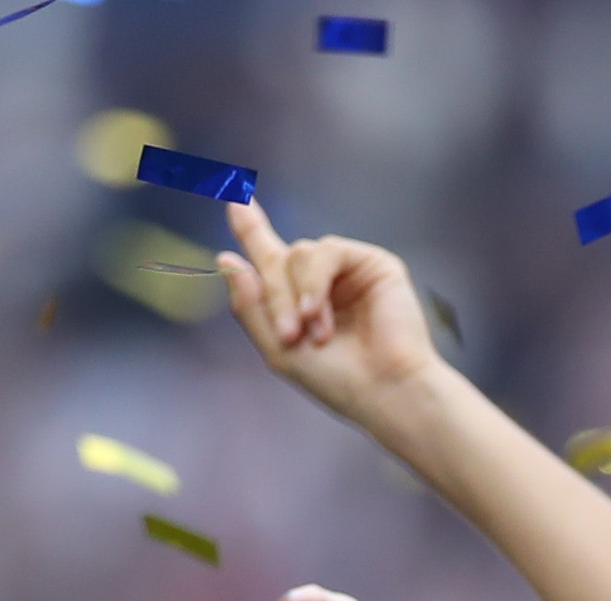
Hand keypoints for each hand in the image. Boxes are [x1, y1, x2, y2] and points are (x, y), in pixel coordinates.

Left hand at [215, 200, 445, 430]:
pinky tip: (318, 313)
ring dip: (297, 294)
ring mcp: (348, 270)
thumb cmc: (337, 380)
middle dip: (275, 296)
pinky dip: (316, 281)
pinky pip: (328, 250)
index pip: (270, 254)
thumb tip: (225, 258)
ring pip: (300, 252)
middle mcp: (323, 281)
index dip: (251, 228)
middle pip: (278, 259)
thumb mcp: (277, 349)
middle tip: (289, 335)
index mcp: (300, 301)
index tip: (234, 200)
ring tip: (312, 333)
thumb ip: (249, 305)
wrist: (384, 391)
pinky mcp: (373, 263)